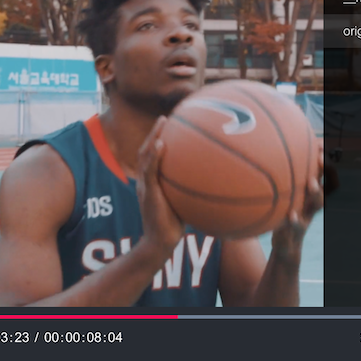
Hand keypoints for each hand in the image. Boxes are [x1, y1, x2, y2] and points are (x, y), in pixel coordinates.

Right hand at [136, 116, 185, 254]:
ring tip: (162, 123)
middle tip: (165, 117)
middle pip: (147, 151)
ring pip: (145, 156)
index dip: (159, 139)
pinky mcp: (147, 194)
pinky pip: (149, 172)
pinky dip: (153, 157)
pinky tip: (161, 145)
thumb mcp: (185, 202)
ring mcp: (144, 186)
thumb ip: (192, 188)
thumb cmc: (175, 225)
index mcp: (153, 181)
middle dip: (155, 133)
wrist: (161, 242)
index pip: (153, 156)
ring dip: (153, 137)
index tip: (170, 125)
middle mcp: (146, 181)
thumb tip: (215, 179)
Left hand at [271, 138, 324, 261]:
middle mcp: (310, 204)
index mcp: (307, 195)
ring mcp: (305, 217)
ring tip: (311, 182)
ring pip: (316, 204)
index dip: (321, 161)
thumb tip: (267, 156)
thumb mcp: (283, 198)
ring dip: (315, 193)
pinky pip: (297, 225)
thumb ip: (281, 183)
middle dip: (324, 172)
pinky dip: (294, 220)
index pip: (319, 175)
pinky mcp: (295, 232)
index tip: (320, 143)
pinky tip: (290, 214)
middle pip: (322, 183)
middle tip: (321, 157)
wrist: (285, 247)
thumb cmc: (282, 216)